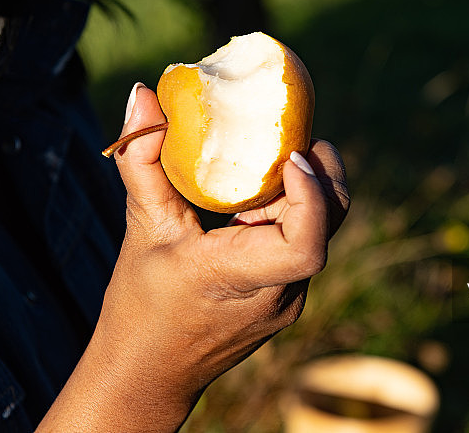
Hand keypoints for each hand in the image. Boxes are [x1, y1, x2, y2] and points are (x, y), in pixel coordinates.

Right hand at [38, 83, 348, 431]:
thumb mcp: (140, 229)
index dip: (313, 196)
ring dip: (307, 191)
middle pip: (329, 226)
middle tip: (298, 136)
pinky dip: (292, 212)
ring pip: (321, 233)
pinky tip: (260, 197)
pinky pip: (304, 246)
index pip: (306, 246)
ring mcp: (288, 300)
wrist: (148, 375)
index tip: (295, 155)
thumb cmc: (139, 307)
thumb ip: (141, 160)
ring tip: (273, 159)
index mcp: (240, 279)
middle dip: (323, 175)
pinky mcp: (285, 298)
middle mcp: (279, 294)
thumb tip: (142, 93)